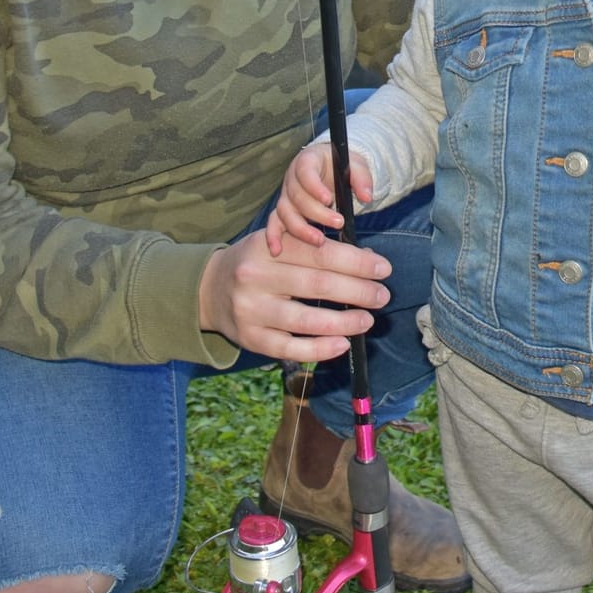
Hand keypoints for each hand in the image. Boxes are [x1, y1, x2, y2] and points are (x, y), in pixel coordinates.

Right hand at [197, 224, 390, 363]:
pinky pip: (291, 349)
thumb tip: (366, 259)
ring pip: (307, 321)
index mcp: (267, 247)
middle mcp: (256, 277)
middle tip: (382, 295)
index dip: (357, 262)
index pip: (321, 254)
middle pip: (318, 285)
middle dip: (358, 291)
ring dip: (345, 322)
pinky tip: (343, 343)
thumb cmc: (257, 262)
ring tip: (367, 320)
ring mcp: (252, 311)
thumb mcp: (277, 243)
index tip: (383, 268)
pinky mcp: (251, 339)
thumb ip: (315, 248)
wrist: (209, 289)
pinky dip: (321, 349)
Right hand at [264, 142, 373, 252]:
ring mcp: (285, 196)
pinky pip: (274, 223)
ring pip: (285, 212)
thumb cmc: (341, 167)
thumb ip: (362, 179)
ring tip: (320, 240)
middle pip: (296, 196)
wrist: (331, 170)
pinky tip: (276, 250)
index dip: (314, 186)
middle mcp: (292, 179)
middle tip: (338, 222)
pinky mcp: (283, 211)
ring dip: (300, 228)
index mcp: (307, 161)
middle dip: (316, 212)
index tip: (330, 199)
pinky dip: (273, 236)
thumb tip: (367, 197)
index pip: (305, 172)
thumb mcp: (355, 165)